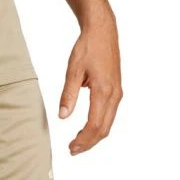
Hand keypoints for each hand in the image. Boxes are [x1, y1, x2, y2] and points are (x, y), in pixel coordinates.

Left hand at [59, 15, 122, 154]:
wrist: (102, 30)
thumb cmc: (88, 47)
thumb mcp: (73, 70)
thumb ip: (68, 95)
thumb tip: (62, 116)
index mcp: (104, 91)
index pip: (94, 125)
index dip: (83, 140)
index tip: (71, 147)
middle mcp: (114, 94)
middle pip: (103, 129)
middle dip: (88, 143)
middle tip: (72, 150)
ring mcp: (117, 93)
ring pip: (108, 124)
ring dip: (93, 136)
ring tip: (77, 143)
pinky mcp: (116, 90)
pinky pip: (109, 115)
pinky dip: (99, 126)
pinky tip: (86, 129)